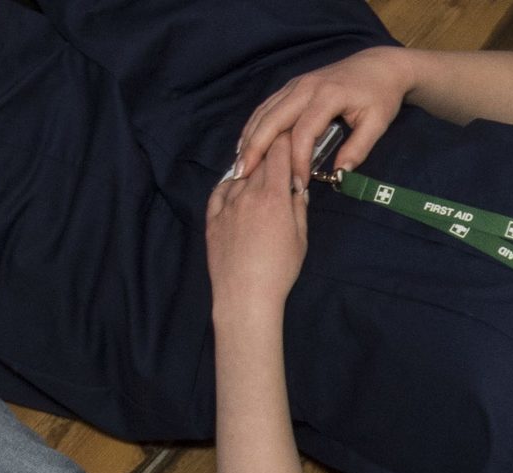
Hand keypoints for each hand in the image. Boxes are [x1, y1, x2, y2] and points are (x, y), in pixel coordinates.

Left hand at [204, 154, 309, 323]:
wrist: (244, 294)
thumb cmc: (279, 270)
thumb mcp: (300, 239)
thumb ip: (298, 208)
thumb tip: (297, 188)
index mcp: (273, 196)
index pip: (278, 153)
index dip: (286, 140)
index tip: (293, 137)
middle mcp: (247, 192)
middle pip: (258, 159)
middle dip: (270, 153)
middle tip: (280, 155)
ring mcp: (226, 203)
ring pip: (239, 175)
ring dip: (251, 172)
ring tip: (260, 179)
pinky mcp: (212, 216)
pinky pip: (220, 191)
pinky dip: (230, 186)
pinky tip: (237, 190)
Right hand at [234, 47, 423, 184]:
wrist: (379, 66)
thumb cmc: (380, 96)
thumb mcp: (377, 124)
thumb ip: (358, 149)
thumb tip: (340, 175)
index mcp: (326, 97)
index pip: (303, 133)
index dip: (298, 161)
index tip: (298, 186)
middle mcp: (304, 88)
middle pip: (272, 120)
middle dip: (256, 149)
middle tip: (242, 175)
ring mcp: (295, 84)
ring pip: (264, 112)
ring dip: (249, 137)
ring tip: (239, 164)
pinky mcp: (292, 86)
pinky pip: (268, 106)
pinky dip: (255, 125)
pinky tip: (247, 143)